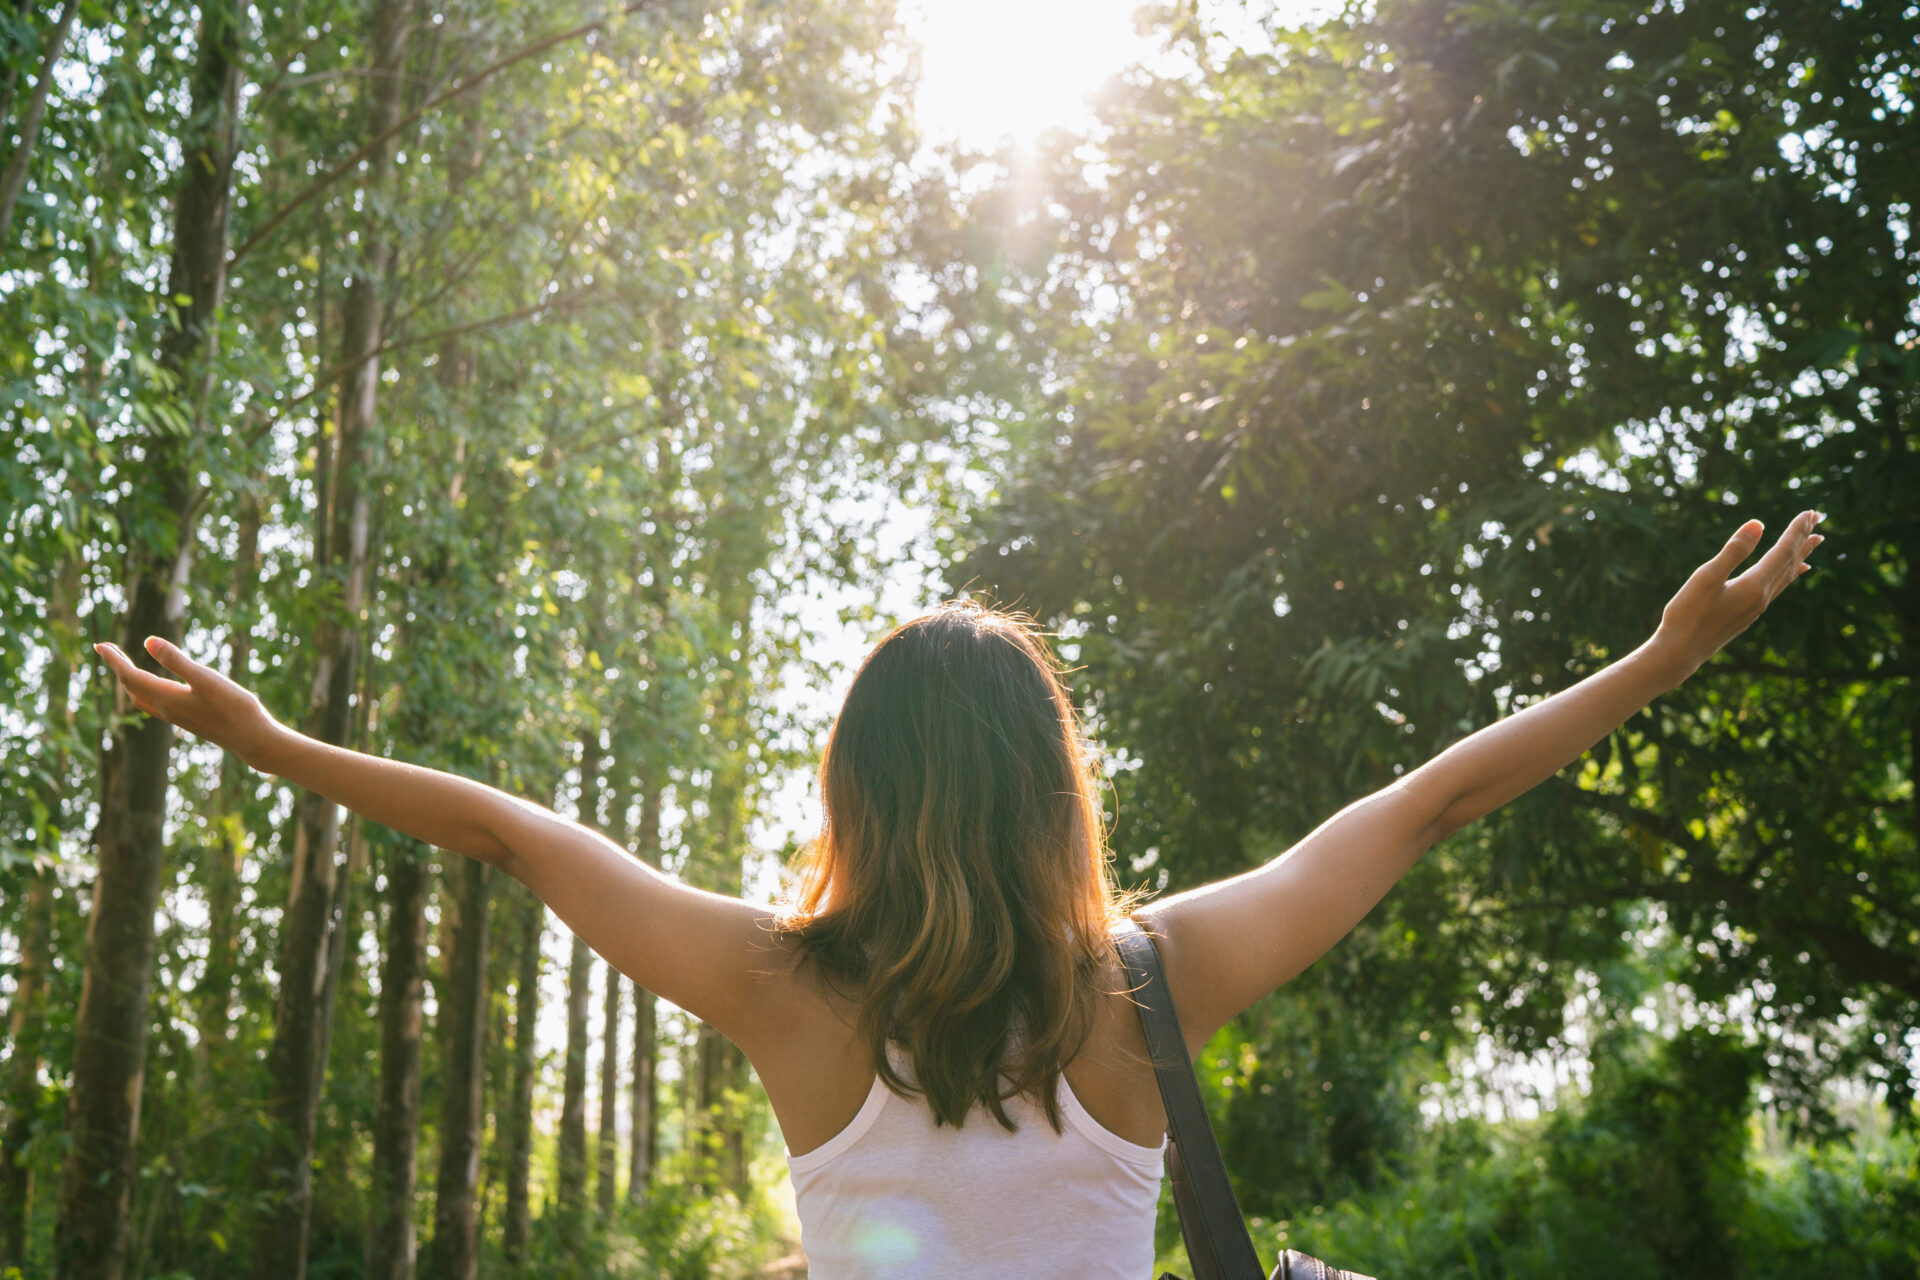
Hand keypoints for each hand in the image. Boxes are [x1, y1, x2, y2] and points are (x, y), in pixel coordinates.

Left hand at [95, 636, 285, 766]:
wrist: (252, 740)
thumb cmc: (234, 708)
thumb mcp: (206, 679)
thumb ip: (177, 661)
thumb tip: (148, 641)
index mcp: (166, 697)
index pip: (130, 676)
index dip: (113, 660)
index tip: (99, 645)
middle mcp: (166, 708)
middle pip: (131, 687)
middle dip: (118, 668)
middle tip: (108, 649)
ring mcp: (177, 716)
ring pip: (141, 698)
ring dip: (130, 680)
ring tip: (126, 666)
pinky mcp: (188, 719)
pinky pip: (155, 704)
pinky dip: (146, 690)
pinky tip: (157, 686)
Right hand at [1651, 511, 1824, 678]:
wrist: (1680, 652)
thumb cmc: (1688, 614)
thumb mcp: (1707, 577)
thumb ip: (1734, 551)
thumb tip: (1758, 524)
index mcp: (1755, 585)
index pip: (1783, 551)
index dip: (1796, 530)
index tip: (1810, 512)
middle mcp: (1763, 597)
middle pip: (1790, 561)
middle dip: (1804, 538)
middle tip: (1819, 518)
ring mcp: (1757, 607)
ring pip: (1787, 575)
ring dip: (1801, 555)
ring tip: (1815, 541)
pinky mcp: (1748, 613)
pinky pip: (1779, 587)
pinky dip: (1790, 573)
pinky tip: (1792, 572)